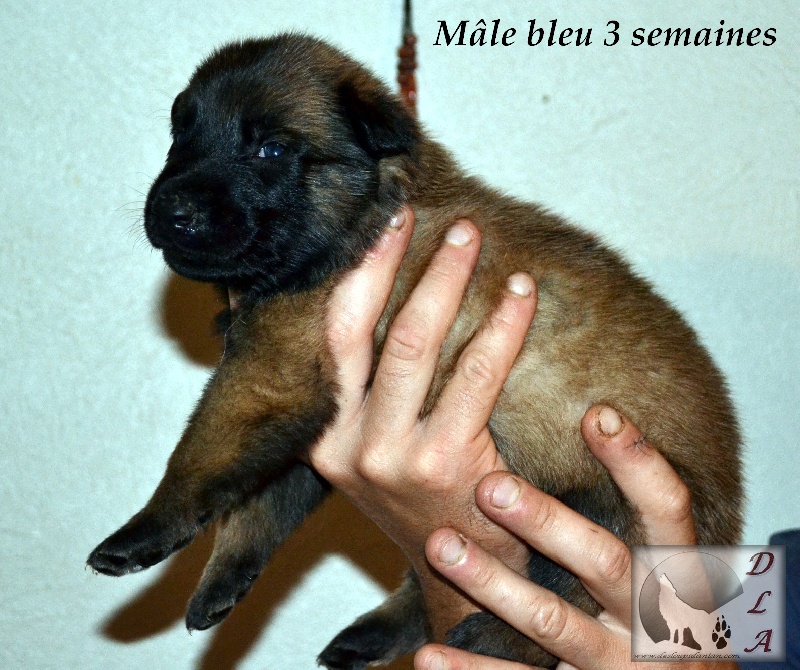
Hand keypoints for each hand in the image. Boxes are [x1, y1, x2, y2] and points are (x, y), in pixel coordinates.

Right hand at [309, 206, 537, 637]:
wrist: (457, 574)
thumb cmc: (419, 495)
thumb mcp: (369, 446)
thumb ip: (359, 388)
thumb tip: (357, 305)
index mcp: (320, 430)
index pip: (331, 332)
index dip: (359, 270)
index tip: (385, 221)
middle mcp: (344, 442)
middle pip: (370, 329)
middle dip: (406, 263)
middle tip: (444, 221)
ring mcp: (390, 455)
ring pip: (417, 344)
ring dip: (450, 282)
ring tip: (476, 239)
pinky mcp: (443, 464)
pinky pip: (476, 376)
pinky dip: (500, 327)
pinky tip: (521, 295)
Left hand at [416, 407, 736, 669]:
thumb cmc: (660, 618)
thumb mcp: (663, 571)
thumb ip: (628, 519)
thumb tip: (588, 423)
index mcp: (677, 574)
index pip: (667, 508)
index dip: (638, 463)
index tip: (598, 414)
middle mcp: (654, 618)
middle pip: (604, 561)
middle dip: (545, 522)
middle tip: (490, 486)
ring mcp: (614, 662)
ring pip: (551, 620)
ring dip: (492, 583)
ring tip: (442, 546)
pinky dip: (472, 669)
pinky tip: (428, 653)